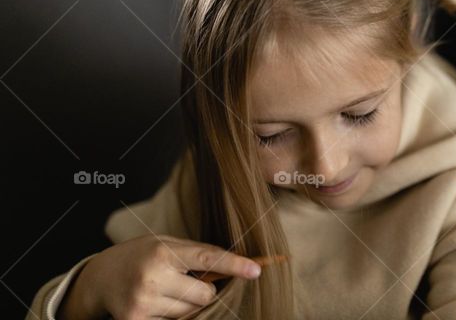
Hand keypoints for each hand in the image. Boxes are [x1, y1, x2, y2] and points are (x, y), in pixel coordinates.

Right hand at [61, 235, 261, 319]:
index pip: (208, 258)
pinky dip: (170, 316)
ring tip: (164, 290)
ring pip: (190, 313)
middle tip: (183, 281)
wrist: (100, 277)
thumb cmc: (141, 255)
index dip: (235, 265)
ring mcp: (143, 302)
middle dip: (202, 291)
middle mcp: (153, 276)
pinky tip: (155, 304)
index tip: (256, 270)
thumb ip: (196, 253)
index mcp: (164, 251)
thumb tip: (232, 263)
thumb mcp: (166, 243)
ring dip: (186, 305)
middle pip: (204, 295)